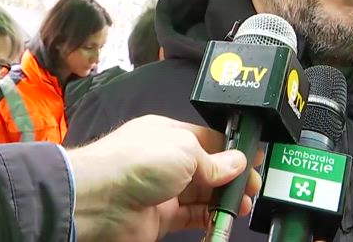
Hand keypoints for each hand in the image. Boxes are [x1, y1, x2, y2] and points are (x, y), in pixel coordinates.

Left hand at [69, 115, 261, 241]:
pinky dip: (209, 219)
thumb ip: (214, 159)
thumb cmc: (135, 162)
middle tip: (253, 185)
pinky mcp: (160, 218)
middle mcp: (166, 160)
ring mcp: (163, 190)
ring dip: (224, 198)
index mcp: (169, 134)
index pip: (208, 139)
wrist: (99, 200)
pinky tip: (224, 218)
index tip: (254, 157)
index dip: (232, 148)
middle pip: (207, 168)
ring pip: (202, 194)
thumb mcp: (185, 149)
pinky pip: (192, 218)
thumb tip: (236, 162)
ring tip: (243, 204)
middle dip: (232, 176)